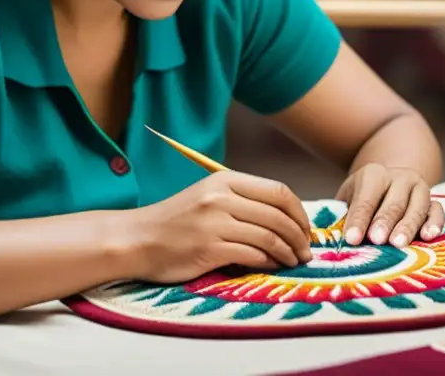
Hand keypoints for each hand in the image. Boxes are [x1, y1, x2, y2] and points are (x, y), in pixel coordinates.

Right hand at [129, 172, 313, 284]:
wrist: (139, 239)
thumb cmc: (177, 221)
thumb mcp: (209, 196)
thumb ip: (243, 200)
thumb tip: (287, 218)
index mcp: (225, 180)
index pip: (278, 191)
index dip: (299, 212)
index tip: (305, 228)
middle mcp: (221, 197)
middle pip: (278, 215)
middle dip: (299, 236)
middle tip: (306, 251)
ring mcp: (214, 223)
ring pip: (269, 236)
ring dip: (287, 252)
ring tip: (293, 261)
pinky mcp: (208, 249)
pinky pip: (252, 255)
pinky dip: (268, 262)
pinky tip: (272, 265)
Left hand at [336, 163, 444, 247]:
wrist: (392, 183)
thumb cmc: (365, 197)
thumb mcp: (350, 198)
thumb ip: (344, 215)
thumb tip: (335, 238)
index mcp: (374, 174)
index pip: (365, 199)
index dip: (358, 219)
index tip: (351, 239)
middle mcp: (400, 178)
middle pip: (393, 202)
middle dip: (384, 222)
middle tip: (376, 240)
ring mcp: (420, 189)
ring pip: (417, 208)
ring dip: (407, 226)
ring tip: (398, 244)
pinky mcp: (435, 202)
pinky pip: (438, 212)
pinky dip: (435, 223)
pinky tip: (428, 236)